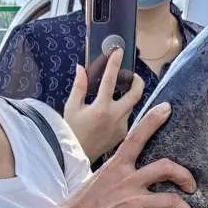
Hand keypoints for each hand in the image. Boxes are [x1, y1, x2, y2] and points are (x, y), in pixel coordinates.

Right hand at [58, 103, 196, 207]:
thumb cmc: (78, 207)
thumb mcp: (96, 180)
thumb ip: (115, 175)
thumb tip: (128, 176)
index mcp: (115, 166)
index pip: (137, 136)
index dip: (153, 120)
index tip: (167, 108)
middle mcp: (127, 180)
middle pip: (167, 168)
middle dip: (185, 176)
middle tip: (191, 186)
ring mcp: (134, 201)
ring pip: (174, 200)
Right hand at [64, 48, 144, 162]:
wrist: (75, 157)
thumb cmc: (71, 131)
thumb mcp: (71, 107)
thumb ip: (79, 86)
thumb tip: (82, 68)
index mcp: (101, 108)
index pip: (111, 79)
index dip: (115, 63)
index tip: (119, 51)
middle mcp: (115, 116)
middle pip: (136, 94)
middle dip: (137, 81)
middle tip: (132, 75)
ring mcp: (121, 126)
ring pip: (131, 106)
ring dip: (127, 97)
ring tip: (118, 93)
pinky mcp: (123, 134)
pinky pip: (126, 117)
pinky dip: (121, 111)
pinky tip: (110, 112)